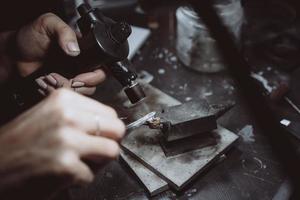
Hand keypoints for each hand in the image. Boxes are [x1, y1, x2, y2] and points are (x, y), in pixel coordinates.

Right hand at [0, 89, 124, 198]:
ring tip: (79, 163)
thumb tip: (108, 125)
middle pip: (117, 129)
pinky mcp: (65, 165)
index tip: (96, 137)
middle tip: (93, 151)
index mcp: (65, 99)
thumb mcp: (50, 115)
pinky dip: (79, 179)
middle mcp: (68, 116)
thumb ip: (80, 115)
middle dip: (108, 143)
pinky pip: (91, 175)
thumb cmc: (20, 143)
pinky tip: (62, 174)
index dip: (106, 129)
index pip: (110, 113)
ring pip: (111, 151)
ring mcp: (68, 140)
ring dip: (98, 162)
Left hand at [15, 13, 105, 94]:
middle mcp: (82, 65)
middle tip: (70, 80)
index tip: (82, 76)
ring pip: (85, 92)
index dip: (96, 74)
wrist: (13, 56)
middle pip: (97, 81)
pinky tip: (52, 85)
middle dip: (84, 84)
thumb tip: (75, 49)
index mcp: (84, 50)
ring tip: (55, 80)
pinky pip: (72, 96)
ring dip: (72, 90)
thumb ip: (64, 31)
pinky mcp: (64, 87)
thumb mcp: (48, 24)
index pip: (102, 64)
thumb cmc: (30, 37)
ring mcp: (74, 77)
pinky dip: (62, 94)